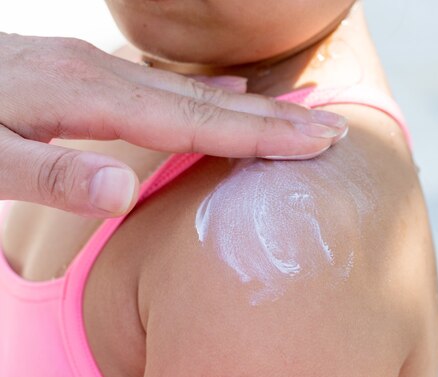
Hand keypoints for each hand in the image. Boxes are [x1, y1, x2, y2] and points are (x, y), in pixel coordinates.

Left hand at [0, 33, 346, 216]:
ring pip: (192, 91)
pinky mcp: (87, 75)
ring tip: (295, 116)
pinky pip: (165, 86)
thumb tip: (124, 190)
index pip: (197, 120)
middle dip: (274, 118)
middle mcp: (103, 76)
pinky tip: (228, 95)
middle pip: (208, 101)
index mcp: (89, 98)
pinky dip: (208, 95)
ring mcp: (96, 70)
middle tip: (332, 129)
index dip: (259, 134)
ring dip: (250, 107)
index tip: (315, 140)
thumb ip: (50, 174)